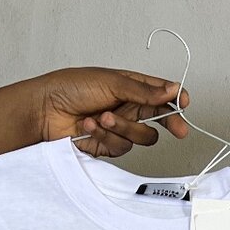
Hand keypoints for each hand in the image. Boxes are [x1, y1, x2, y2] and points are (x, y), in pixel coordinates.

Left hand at [32, 67, 189, 157]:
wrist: (45, 110)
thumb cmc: (71, 87)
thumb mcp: (111, 82)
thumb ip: (143, 91)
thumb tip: (171, 90)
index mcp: (131, 87)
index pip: (161, 94)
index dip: (175, 99)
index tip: (184, 103)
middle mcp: (128, 108)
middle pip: (160, 119)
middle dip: (170, 123)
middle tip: (179, 130)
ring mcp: (119, 128)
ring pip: (141, 137)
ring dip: (122, 127)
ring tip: (102, 116)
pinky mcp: (108, 145)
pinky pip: (120, 147)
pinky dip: (105, 136)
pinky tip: (88, 125)